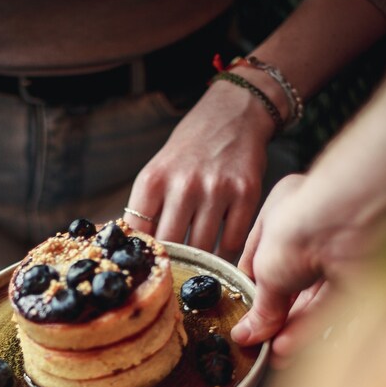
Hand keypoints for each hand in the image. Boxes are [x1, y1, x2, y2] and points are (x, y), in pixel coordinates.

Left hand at [122, 80, 272, 257]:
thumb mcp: (159, 170)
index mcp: (154, 180)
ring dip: (199, 262)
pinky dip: (225, 254)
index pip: (139, 233)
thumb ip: (149, 207)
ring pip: (202, 248)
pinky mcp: (246, 193)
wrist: (233, 113)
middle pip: (171, 245)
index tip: (149, 265)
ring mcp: (216, 189)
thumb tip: (140, 250)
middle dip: (172, 262)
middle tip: (176, 272)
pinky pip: (231, 241)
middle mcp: (183, 184)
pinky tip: (220, 254)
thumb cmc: (192, 147)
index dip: (144, 253)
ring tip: (198, 267)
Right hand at [232, 167, 385, 363]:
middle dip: (274, 316)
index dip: (252, 290)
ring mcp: (338, 254)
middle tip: (259, 343)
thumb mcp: (265, 268)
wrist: (354, 221)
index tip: (244, 319)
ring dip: (291, 328)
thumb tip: (247, 333)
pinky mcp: (360, 277)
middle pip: (289, 282)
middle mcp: (313, 232)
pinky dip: (311, 328)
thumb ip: (260, 305)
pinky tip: (290, 347)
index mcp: (283, 214)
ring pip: (312, 299)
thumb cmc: (303, 223)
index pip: (263, 258)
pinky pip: (333, 307)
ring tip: (274, 354)